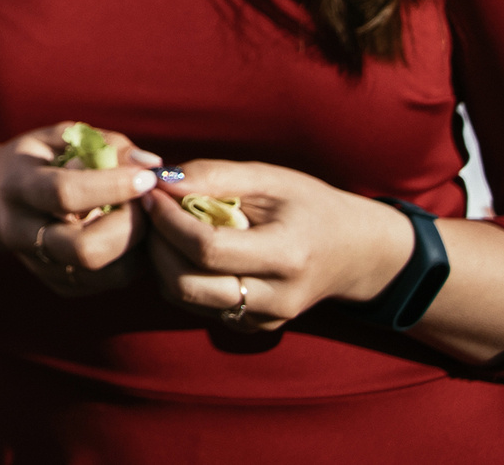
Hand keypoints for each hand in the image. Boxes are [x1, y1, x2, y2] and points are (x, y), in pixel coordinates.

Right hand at [0, 123, 164, 296]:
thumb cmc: (44, 159)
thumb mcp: (65, 138)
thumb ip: (107, 145)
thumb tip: (151, 165)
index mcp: (18, 185)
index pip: (64, 193)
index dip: (112, 186)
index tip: (145, 178)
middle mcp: (21, 231)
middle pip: (84, 249)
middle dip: (130, 227)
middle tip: (146, 203)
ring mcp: (40, 264)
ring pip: (107, 272)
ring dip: (139, 245)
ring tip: (141, 217)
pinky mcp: (60, 285)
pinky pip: (113, 281)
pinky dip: (134, 259)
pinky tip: (128, 233)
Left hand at [140, 162, 412, 332]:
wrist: (355, 253)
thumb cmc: (310, 206)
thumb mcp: (269, 179)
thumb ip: (215, 176)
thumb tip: (160, 179)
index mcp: (287, 257)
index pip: (206, 249)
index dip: (168, 220)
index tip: (152, 191)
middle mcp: (276, 298)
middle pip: (186, 284)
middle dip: (156, 244)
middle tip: (148, 210)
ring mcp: (264, 319)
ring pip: (185, 299)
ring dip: (161, 261)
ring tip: (163, 225)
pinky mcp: (252, 327)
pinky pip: (197, 305)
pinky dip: (178, 276)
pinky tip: (182, 247)